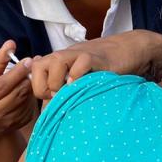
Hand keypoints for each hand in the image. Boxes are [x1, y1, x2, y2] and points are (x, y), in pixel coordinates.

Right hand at [0, 40, 35, 139]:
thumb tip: (11, 43)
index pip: (3, 84)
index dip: (17, 72)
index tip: (28, 60)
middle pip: (17, 93)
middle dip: (26, 78)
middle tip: (33, 67)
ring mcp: (6, 122)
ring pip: (25, 100)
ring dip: (29, 87)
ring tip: (29, 78)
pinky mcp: (18, 125)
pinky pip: (29, 108)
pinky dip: (30, 98)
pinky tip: (27, 93)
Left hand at [28, 30, 161, 98]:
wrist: (127, 50)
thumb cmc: (102, 70)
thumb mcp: (79, 79)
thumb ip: (63, 90)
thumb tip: (49, 110)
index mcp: (58, 61)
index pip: (34, 72)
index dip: (39, 89)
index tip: (53, 98)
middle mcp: (65, 56)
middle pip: (38, 67)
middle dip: (45, 86)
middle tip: (59, 95)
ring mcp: (79, 54)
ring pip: (56, 62)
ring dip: (58, 80)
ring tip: (70, 90)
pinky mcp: (95, 57)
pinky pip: (81, 63)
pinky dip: (78, 75)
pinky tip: (84, 84)